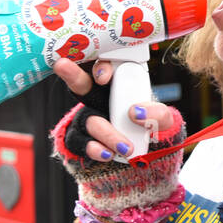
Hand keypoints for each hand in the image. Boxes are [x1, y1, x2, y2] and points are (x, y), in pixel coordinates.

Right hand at [52, 58, 175, 162]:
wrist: (144, 157)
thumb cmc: (149, 129)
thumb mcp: (161, 119)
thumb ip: (157, 113)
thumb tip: (137, 113)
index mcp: (117, 87)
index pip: (105, 68)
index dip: (100, 68)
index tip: (104, 78)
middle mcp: (97, 100)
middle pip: (81, 84)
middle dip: (72, 75)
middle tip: (62, 65)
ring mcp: (87, 121)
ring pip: (88, 121)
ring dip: (105, 133)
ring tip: (126, 147)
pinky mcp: (82, 141)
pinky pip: (80, 143)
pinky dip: (94, 149)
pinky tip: (107, 154)